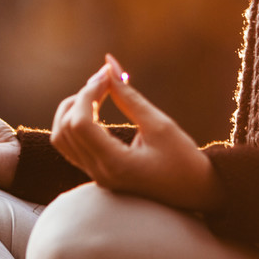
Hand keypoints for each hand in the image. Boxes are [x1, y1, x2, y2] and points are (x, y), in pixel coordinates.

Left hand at [51, 55, 224, 210]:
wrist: (196, 192)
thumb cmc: (184, 160)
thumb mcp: (160, 125)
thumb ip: (129, 96)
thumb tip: (109, 66)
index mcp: (115, 164)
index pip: (81, 124)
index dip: (88, 93)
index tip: (106, 75)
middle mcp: (99, 173)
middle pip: (66, 129)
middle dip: (80, 98)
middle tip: (105, 79)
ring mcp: (96, 176)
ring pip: (62, 138)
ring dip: (72, 110)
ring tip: (98, 92)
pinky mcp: (97, 174)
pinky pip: (71, 146)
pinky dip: (75, 123)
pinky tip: (94, 108)